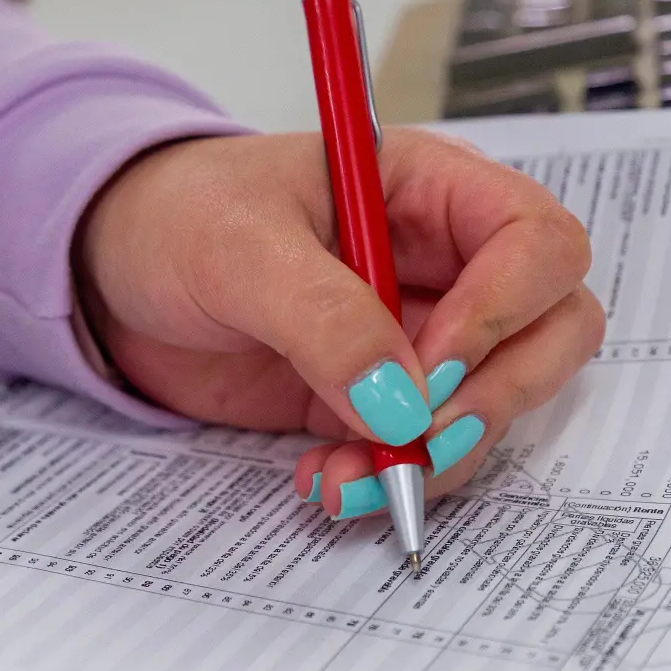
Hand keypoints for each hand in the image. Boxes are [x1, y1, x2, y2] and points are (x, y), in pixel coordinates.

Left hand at [74, 127, 603, 520]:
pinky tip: (331, 481)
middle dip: (500, 392)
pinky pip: (437, 447)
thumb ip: (324, 315)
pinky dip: (399, 479)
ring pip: (506, 399)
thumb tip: (402, 406)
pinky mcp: (392, 396)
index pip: (536, 241)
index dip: (505, 309)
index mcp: (432, 189)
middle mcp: (448, 263)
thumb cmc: (176, 215)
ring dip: (445, 453)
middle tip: (421, 436)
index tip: (428, 371)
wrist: (114, 276)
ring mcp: (426, 335)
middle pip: (555, 325)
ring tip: (352, 476)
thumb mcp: (239, 244)